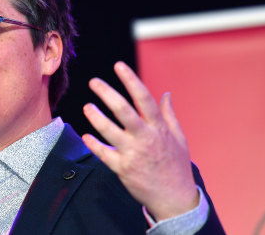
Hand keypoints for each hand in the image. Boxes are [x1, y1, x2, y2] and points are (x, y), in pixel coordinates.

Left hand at [82, 61, 198, 220]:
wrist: (175, 199)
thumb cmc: (176, 166)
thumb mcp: (179, 138)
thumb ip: (168, 115)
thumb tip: (166, 94)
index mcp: (159, 128)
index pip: (144, 98)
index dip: (131, 80)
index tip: (119, 65)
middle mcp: (145, 138)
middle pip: (123, 111)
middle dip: (107, 94)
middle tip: (94, 82)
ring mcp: (133, 154)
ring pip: (109, 132)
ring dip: (96, 117)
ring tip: (87, 107)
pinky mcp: (122, 169)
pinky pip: (104, 154)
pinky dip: (93, 144)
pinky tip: (86, 136)